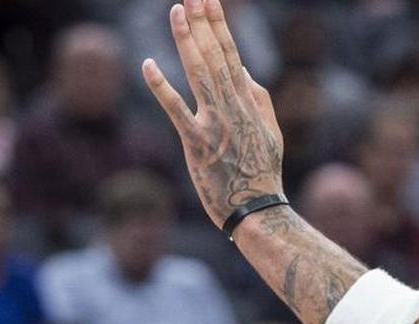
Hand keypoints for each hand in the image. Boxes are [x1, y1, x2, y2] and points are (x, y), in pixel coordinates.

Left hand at [142, 0, 283, 225]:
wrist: (256, 208)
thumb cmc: (262, 171)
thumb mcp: (270, 131)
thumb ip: (258, 98)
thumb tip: (241, 70)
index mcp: (248, 102)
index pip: (231, 54)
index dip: (219, 25)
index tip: (209, 1)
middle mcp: (231, 107)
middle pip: (215, 56)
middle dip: (203, 23)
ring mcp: (214, 123)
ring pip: (199, 74)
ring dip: (187, 41)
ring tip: (177, 12)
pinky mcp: (196, 143)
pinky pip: (176, 111)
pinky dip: (161, 87)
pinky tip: (148, 64)